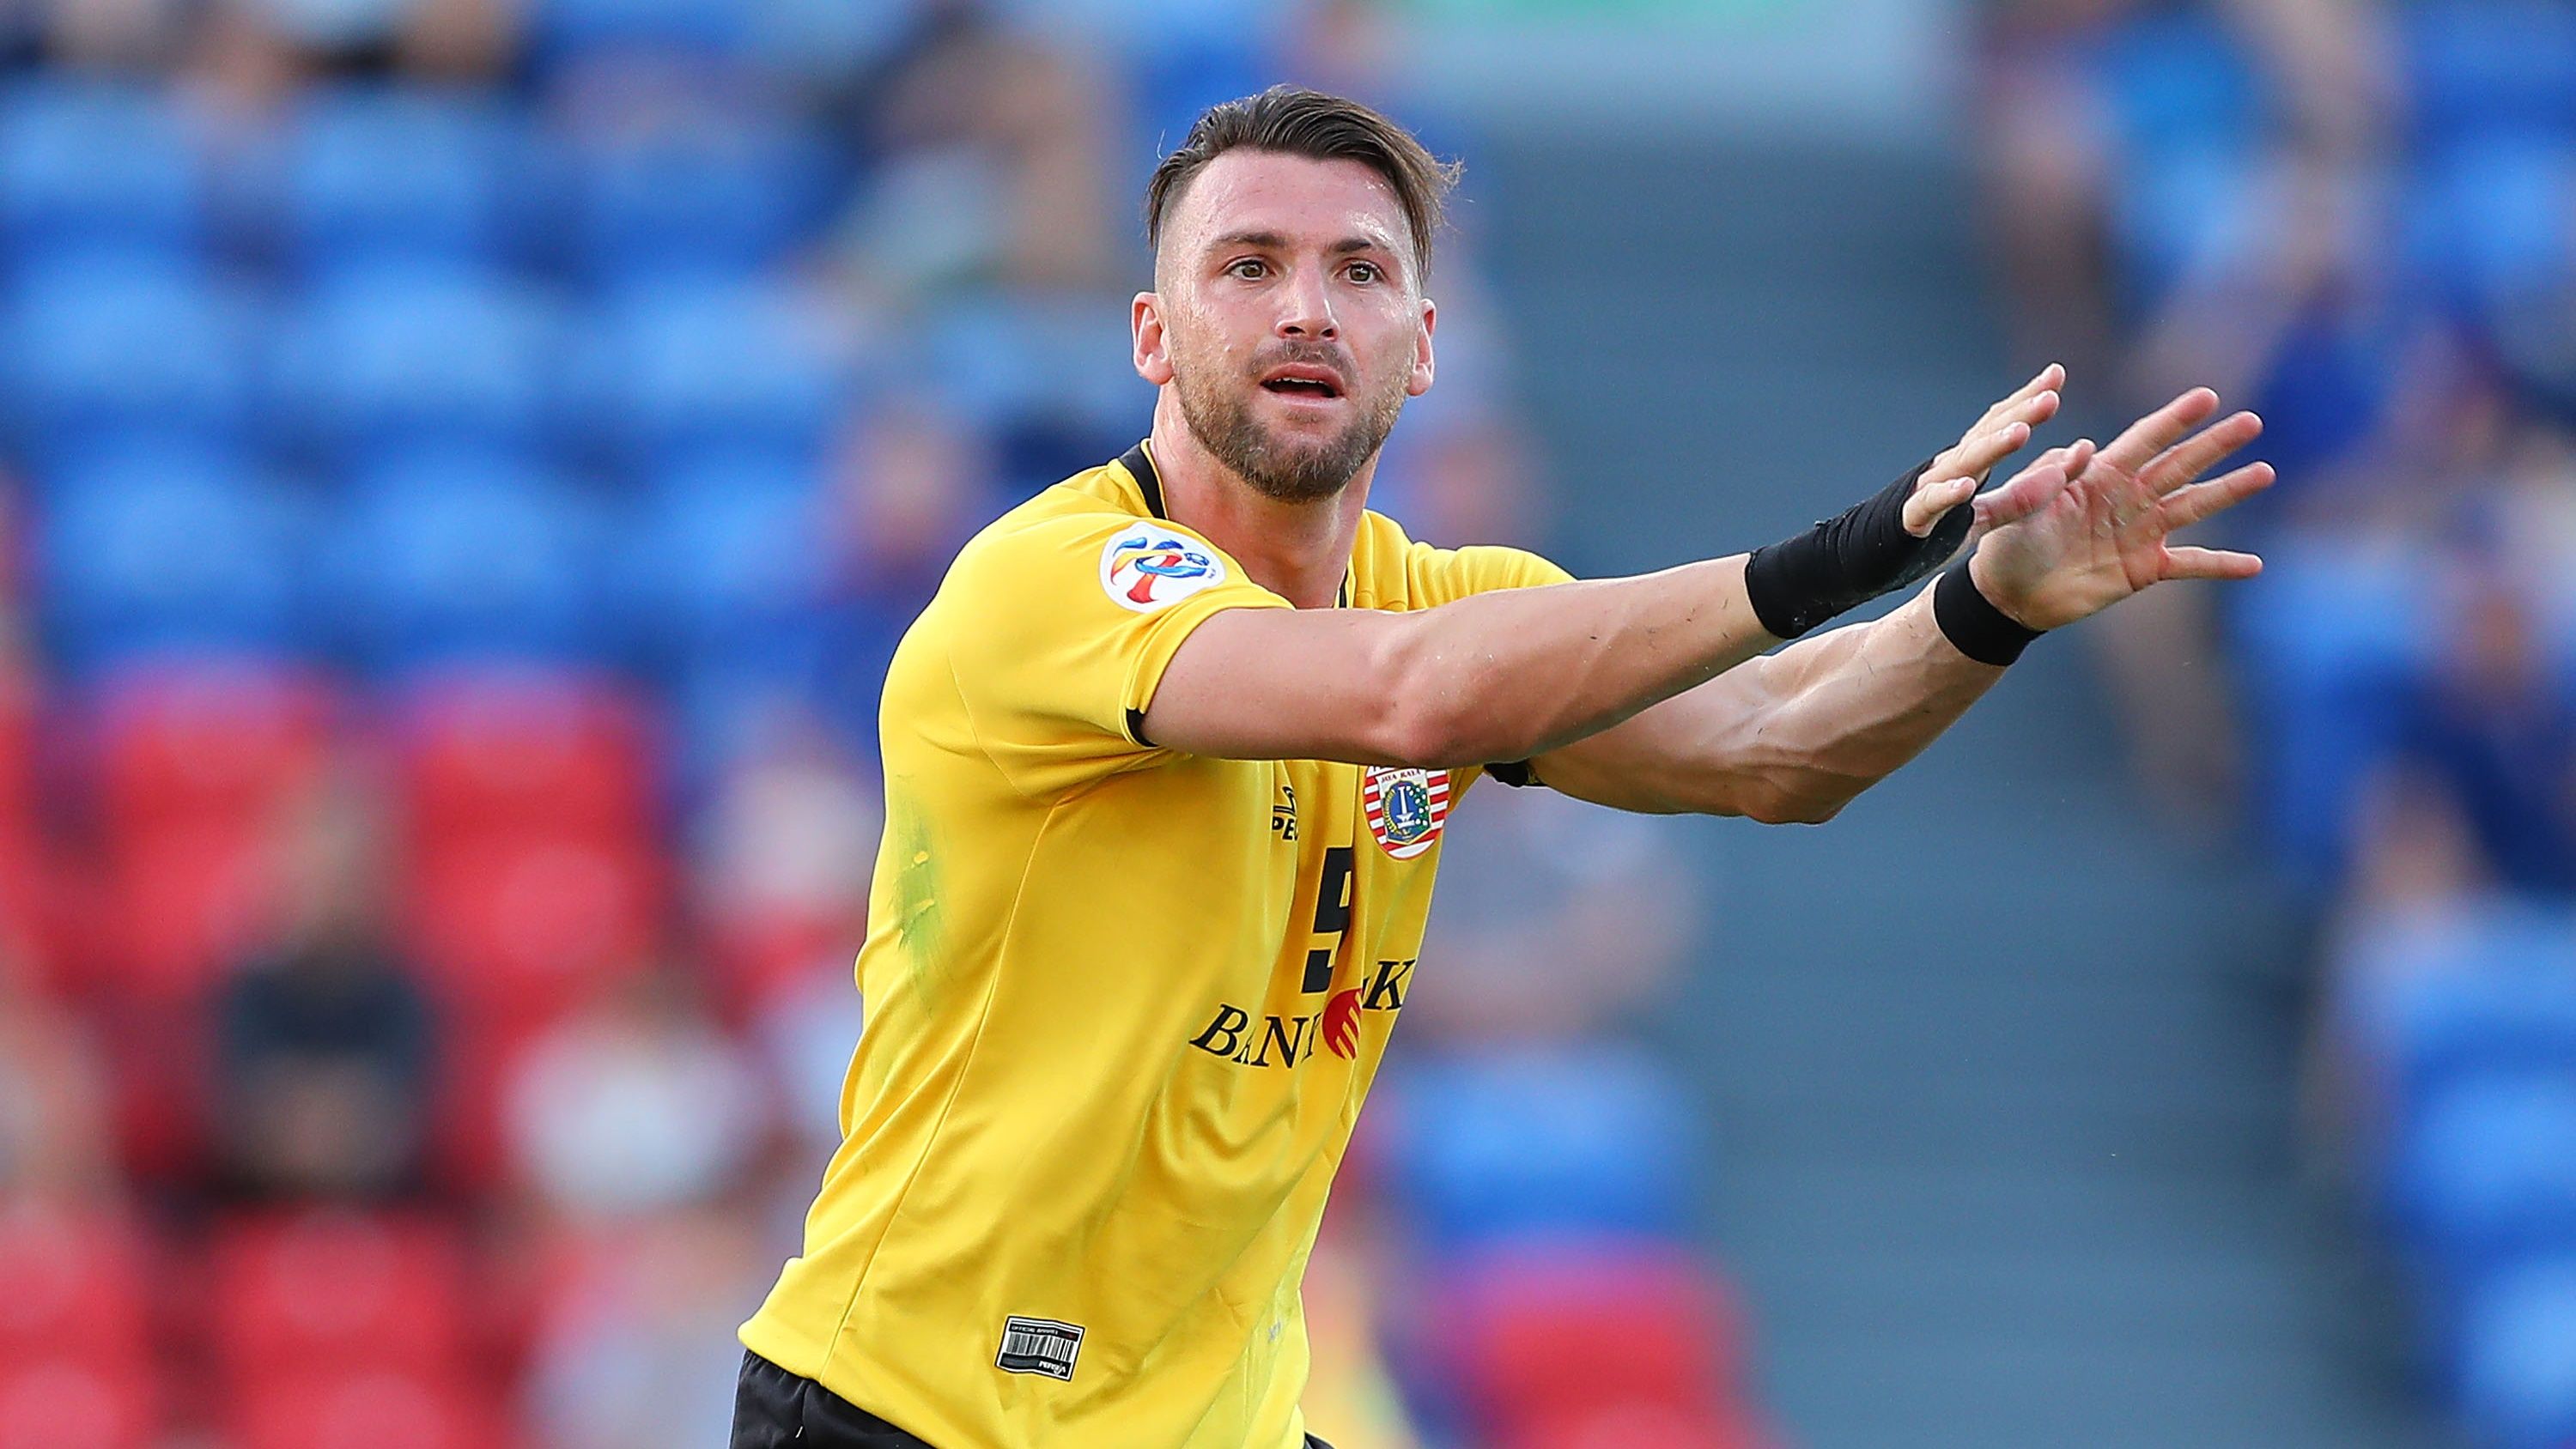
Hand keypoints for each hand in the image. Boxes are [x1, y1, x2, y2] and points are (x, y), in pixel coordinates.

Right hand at [1901, 363, 2065, 536]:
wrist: (1876, 554)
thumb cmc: (1935, 529)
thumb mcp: (1986, 515)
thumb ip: (2021, 497)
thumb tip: (2061, 474)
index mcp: (1969, 463)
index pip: (1998, 423)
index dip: (2025, 400)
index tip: (2056, 374)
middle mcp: (1949, 467)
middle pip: (1986, 435)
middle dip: (2018, 415)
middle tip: (2051, 397)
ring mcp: (1929, 489)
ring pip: (1962, 463)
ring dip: (1991, 447)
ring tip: (2021, 432)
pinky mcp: (1913, 519)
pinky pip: (1929, 503)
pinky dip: (1946, 494)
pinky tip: (1965, 486)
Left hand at [1965, 386, 2274, 630]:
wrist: (2009, 594)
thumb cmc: (2010, 542)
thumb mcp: (2022, 505)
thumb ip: (2048, 479)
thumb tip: (2083, 449)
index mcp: (2100, 475)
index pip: (2144, 440)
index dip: (2174, 420)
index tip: (2207, 397)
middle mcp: (2128, 498)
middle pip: (2179, 465)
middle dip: (2214, 444)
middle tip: (2252, 421)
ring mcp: (2141, 532)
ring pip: (2194, 506)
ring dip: (2230, 490)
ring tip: (2265, 472)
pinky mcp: (2144, 568)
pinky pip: (2190, 564)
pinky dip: (2221, 565)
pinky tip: (2255, 565)